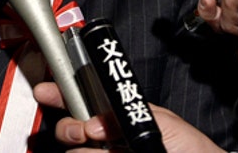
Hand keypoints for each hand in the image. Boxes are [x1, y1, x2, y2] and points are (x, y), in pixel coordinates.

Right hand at [32, 82, 221, 152]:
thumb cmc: (191, 149)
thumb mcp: (163, 122)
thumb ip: (129, 113)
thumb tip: (96, 122)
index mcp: (120, 118)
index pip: (84, 101)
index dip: (62, 94)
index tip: (46, 91)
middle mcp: (108, 140)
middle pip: (70, 130)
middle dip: (70, 128)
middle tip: (86, 133)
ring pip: (76, 152)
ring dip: (86, 151)